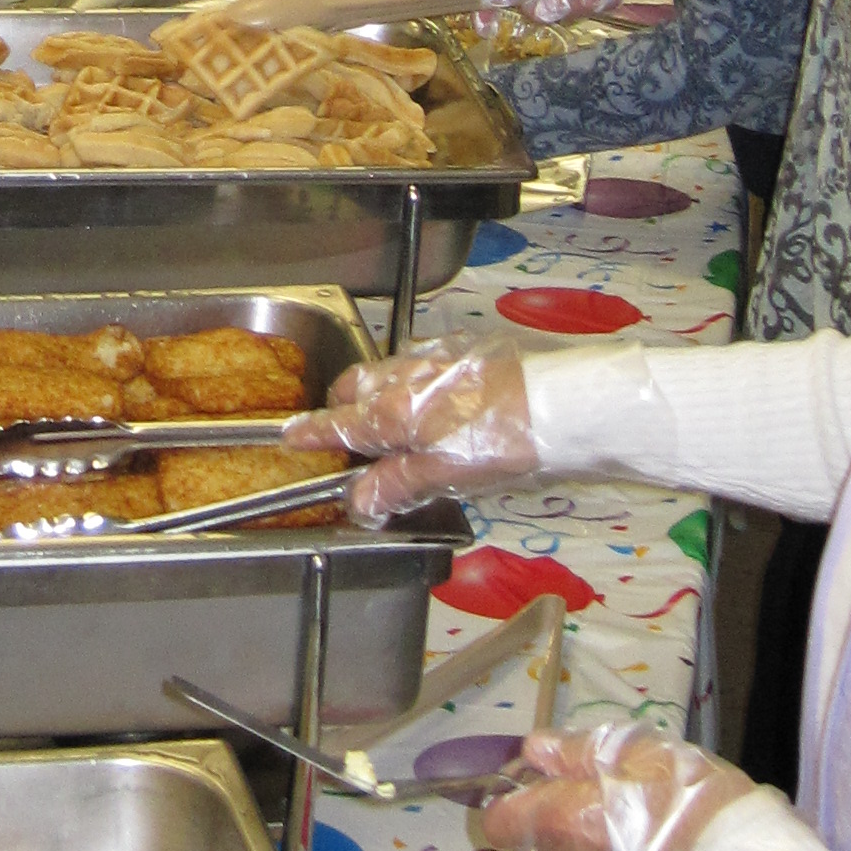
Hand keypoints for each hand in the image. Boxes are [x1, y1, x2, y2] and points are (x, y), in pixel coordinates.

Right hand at [288, 337, 537, 516]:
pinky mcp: (464, 350)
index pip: (340, 423)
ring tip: (388, 416)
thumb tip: (357, 500)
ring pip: (386, 370)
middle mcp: (406, 377)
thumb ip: (398, 484)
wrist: (561, 402)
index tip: (289, 435)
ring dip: (376, 390)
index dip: (312, 432)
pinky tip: (433, 396)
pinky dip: (411, 378)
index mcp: (395, 412)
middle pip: (356, 386)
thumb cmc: (502, 445)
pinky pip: (420, 361)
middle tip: (346, 432)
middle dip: (342, 405)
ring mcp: (435, 358)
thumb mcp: (447, 476)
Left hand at [476, 725, 763, 850]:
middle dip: (556, 823)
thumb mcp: (643, 756)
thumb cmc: (694, 807)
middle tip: (604, 802)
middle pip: (536, 845)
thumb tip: (534, 750)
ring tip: (632, 836)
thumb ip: (579, 753)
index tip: (543, 783)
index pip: (501, 819)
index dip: (515, 798)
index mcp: (561, 822)